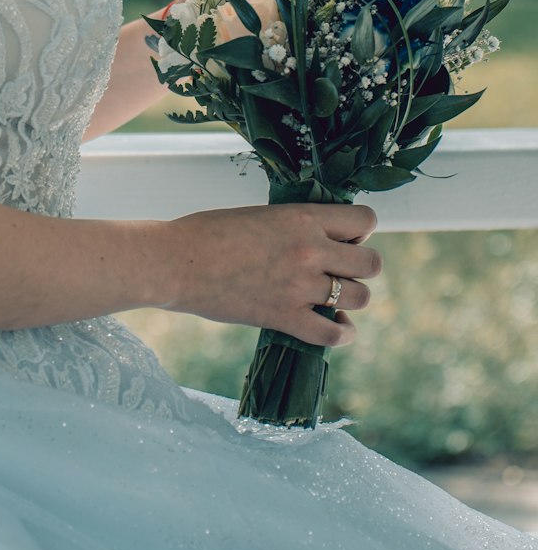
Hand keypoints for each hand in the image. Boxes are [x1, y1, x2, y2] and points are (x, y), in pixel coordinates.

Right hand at [161, 200, 381, 346]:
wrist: (177, 260)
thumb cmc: (209, 231)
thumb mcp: (261, 215)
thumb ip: (296, 226)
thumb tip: (319, 239)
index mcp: (303, 217)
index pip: (364, 220)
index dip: (359, 231)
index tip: (344, 239)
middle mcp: (310, 249)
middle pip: (371, 263)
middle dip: (360, 267)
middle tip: (338, 270)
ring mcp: (300, 285)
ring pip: (359, 297)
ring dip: (351, 299)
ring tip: (334, 298)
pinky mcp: (285, 316)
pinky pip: (334, 334)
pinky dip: (343, 334)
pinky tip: (338, 328)